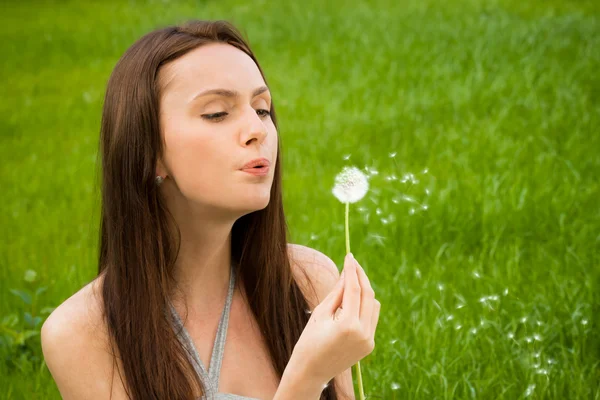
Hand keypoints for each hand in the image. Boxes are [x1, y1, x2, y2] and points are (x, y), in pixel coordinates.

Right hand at [289, 253, 380, 386]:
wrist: (311, 372)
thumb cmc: (309, 340)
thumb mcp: (320, 313)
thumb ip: (336, 292)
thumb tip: (347, 273)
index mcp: (348, 324)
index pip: (354, 289)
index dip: (352, 270)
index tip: (349, 256)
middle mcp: (363, 332)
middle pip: (369, 295)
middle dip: (361, 277)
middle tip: (352, 263)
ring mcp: (369, 340)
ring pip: (374, 305)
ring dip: (364, 291)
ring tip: (349, 284)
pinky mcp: (370, 345)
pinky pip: (372, 318)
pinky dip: (365, 306)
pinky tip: (352, 302)